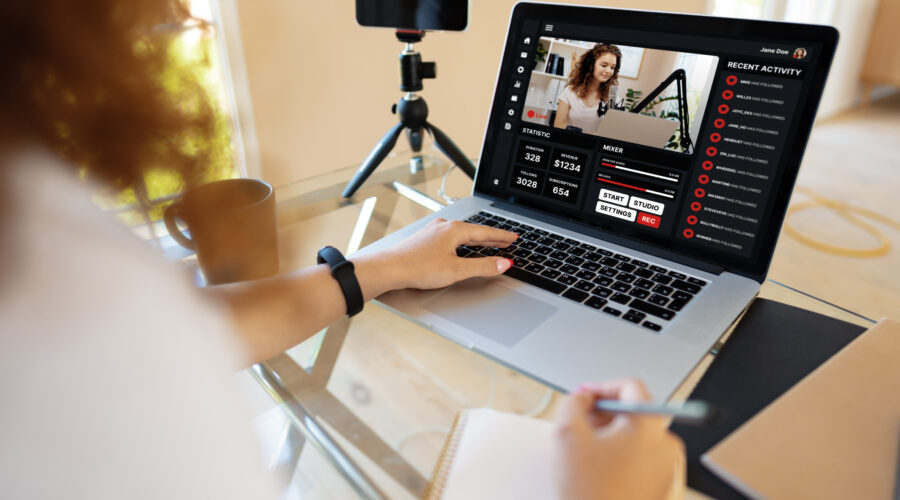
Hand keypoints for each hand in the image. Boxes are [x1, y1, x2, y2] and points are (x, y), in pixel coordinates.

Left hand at [352, 218, 517, 296]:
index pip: (486, 232)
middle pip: (475, 232)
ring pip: (462, 234)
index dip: (502, 236)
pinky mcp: (425, 240)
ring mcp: (433, 232)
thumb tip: (503, 264)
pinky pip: (451, 238)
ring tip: (489, 244)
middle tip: (507, 240)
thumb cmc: (417, 268)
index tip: (514, 238)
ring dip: (477, 240)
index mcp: (454, 230)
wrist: (389, 269)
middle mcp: (444, 226)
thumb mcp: (456, 270)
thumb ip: (482, 267)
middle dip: (492, 237)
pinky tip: (461, 247)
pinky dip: (463, 242)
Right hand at [553, 379, 684, 499]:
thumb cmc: (590, 491)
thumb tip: (582, 398)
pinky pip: (641, 460)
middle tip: (580, 425)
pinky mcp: (663, 487)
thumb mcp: (567, 434)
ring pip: (636, 437)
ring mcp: (667, 468)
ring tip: (586, 454)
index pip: (631, 387)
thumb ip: (572, 402)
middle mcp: (666, 444)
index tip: (584, 396)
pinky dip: (620, 457)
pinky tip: (598, 472)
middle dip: (604, 414)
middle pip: (635, 413)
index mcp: (649, 425)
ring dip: (610, 437)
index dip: (601, 387)